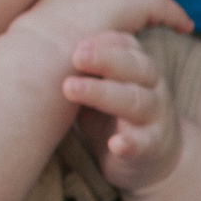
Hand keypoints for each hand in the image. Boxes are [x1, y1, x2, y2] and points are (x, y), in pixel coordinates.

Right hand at [4, 0, 191, 65]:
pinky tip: (184, 27)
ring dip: (156, 8)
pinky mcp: (129, 2)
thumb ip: (58, 27)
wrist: (36, 58)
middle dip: (135, 0)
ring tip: (172, 21)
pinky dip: (174, 15)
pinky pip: (161, 5)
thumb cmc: (30, 57)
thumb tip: (66, 35)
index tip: (121, 13)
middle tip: (150, 17)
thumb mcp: (40, 35)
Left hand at [66, 31, 183, 192]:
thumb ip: (88, 68)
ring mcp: (155, 118)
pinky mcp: (152, 147)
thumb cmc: (120, 113)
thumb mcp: (106, 85)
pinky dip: (130, 144)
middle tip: (76, 57)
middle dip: (107, 60)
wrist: (156, 156)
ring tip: (71, 89)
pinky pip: (144, 144)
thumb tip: (44, 45)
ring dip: (105, 94)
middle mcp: (153, 89)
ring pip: (137, 102)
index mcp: (140, 69)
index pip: (129, 47)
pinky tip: (116, 144)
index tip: (76, 44)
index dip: (104, 43)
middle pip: (136, 68)